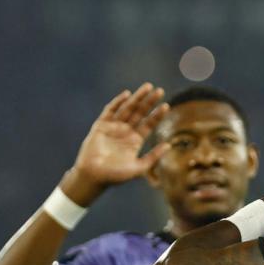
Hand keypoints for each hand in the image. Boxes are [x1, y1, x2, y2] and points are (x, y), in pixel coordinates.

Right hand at [67, 83, 170, 203]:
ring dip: (137, 98)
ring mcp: (114, 127)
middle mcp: (126, 131)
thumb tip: (169, 145)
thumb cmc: (116, 176)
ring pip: (127, 108)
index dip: (157, 115)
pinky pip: (110, 111)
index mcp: (135, 140)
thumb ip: (153, 156)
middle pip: (140, 113)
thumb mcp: (139, 167)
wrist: (94, 177)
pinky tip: (127, 95)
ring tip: (148, 87)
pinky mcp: (101, 125)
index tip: (166, 105)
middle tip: (160, 90)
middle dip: (149, 102)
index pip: (149, 124)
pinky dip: (118, 102)